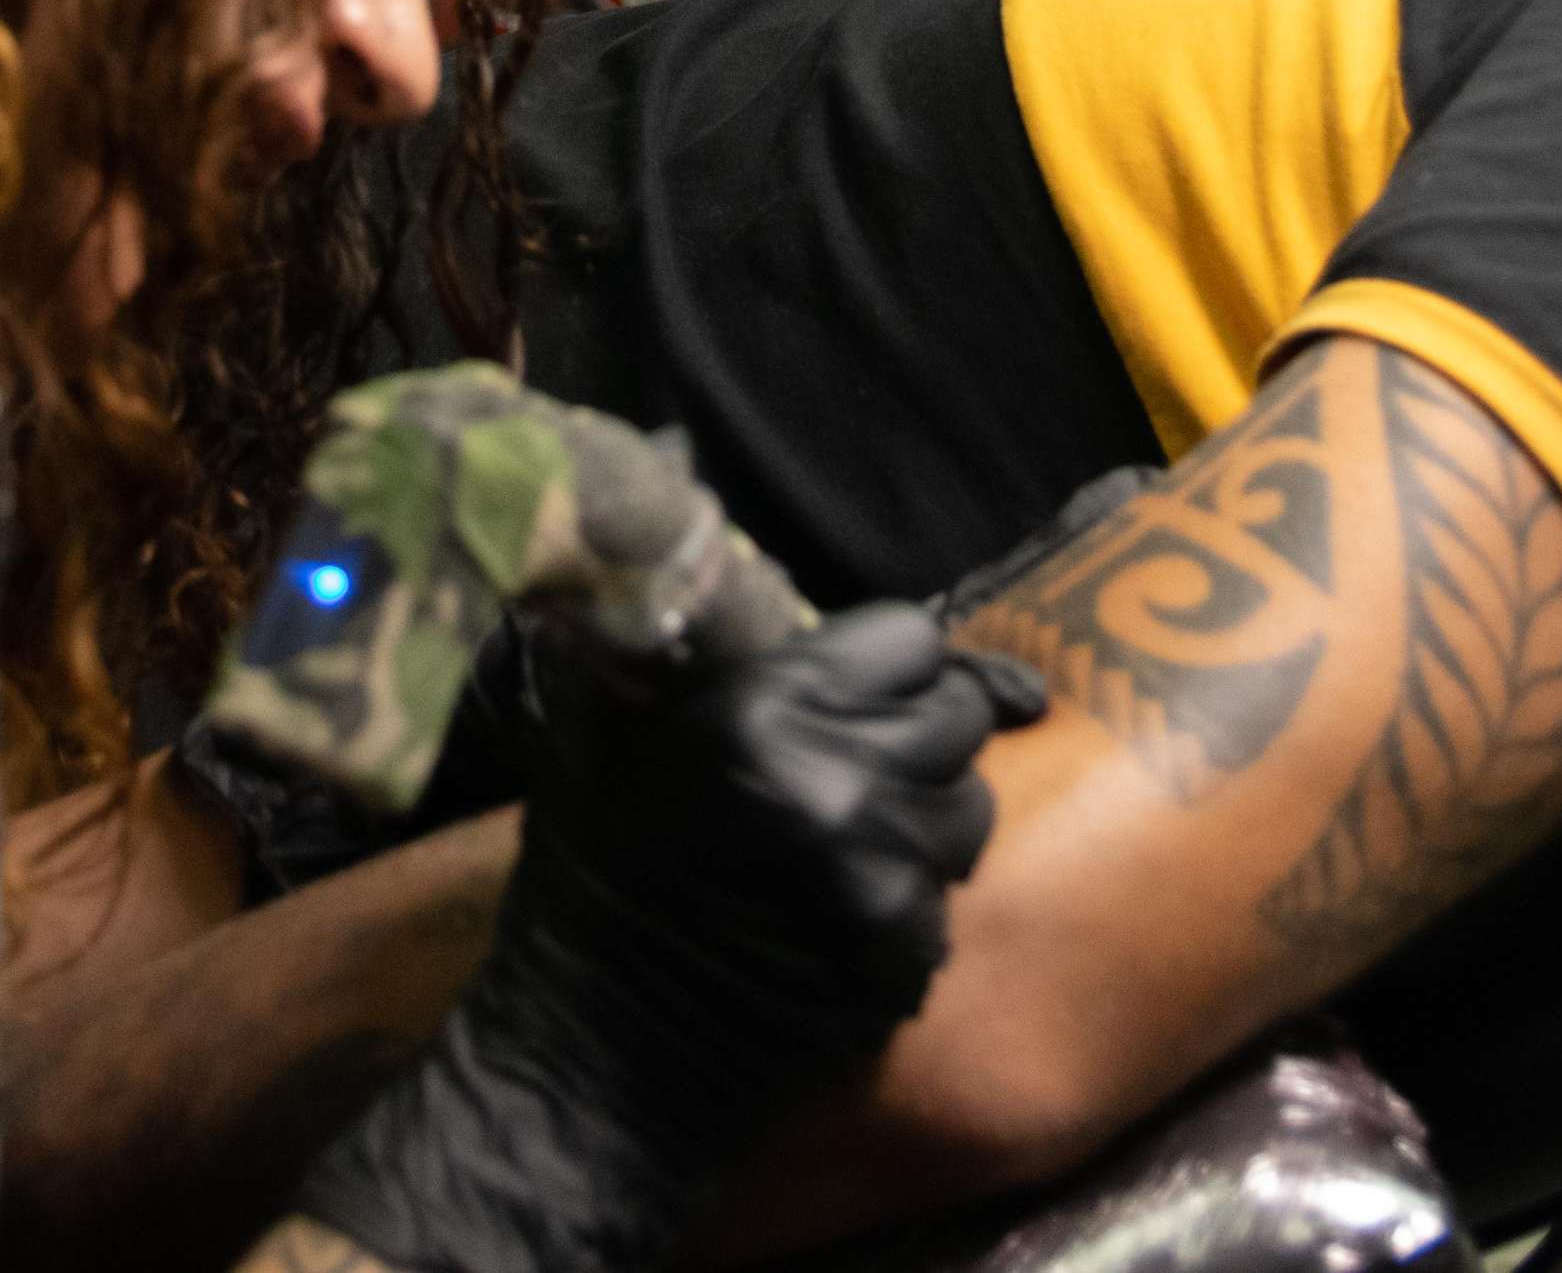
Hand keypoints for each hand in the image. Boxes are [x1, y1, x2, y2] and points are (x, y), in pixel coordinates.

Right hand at [513, 602, 1045, 1050]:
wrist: (590, 1054)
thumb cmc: (591, 874)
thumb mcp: (593, 730)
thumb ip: (649, 626)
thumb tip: (662, 507)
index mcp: (763, 712)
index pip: (912, 639)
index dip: (885, 662)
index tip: (849, 691)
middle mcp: (837, 786)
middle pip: (958, 718)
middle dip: (916, 734)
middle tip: (850, 767)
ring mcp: (879, 880)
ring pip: (971, 812)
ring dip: (925, 819)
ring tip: (846, 842)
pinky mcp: (902, 961)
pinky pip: (950, 903)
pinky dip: (910, 907)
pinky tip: (840, 917)